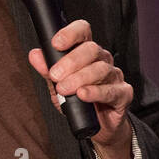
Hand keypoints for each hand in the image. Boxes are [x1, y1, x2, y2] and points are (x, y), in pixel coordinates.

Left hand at [27, 19, 132, 149]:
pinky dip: (95, 92)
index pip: (83, 32)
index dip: (71, 33)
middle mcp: (102, 60)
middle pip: (91, 50)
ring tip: (64, 89)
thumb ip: (46, 70)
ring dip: (79, 78)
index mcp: (85, 53)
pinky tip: (83, 95)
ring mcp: (114, 76)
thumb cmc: (77, 101)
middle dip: (70, 61)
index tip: (56, 43)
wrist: (96, 126)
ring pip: (100, 69)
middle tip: (55, 75)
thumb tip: (35, 54)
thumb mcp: (56, 85)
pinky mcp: (123, 94)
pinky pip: (111, 90)